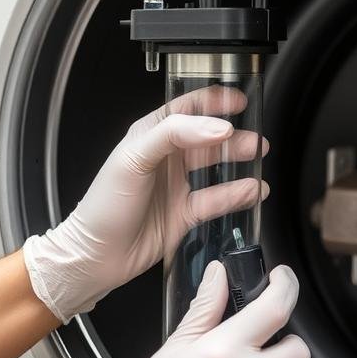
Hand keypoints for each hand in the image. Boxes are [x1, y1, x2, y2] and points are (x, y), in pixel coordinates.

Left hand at [23, 88, 267, 322]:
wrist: (96, 256)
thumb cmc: (103, 206)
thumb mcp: (134, 158)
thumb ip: (174, 134)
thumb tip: (215, 127)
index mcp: (150, 135)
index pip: (187, 108)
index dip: (214, 101)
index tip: (239, 101)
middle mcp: (166, 157)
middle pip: (208, 137)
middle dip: (234, 135)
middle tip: (256, 138)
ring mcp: (177, 185)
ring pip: (217, 167)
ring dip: (239, 161)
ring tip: (259, 158)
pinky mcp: (186, 213)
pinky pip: (217, 199)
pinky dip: (237, 194)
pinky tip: (252, 191)